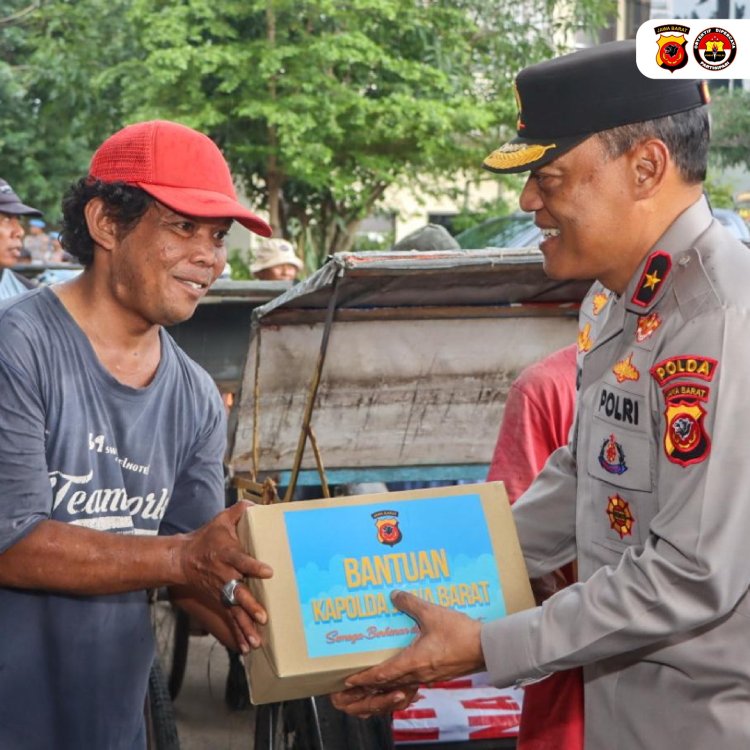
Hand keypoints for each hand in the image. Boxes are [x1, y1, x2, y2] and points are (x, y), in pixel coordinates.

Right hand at [178, 501, 272, 652]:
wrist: (182, 559)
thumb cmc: (207, 538)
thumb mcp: (221, 519)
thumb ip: (240, 510)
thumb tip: (256, 503)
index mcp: (227, 555)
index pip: (242, 561)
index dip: (254, 566)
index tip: (268, 571)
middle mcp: (224, 576)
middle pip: (238, 592)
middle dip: (250, 605)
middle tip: (263, 616)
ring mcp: (221, 591)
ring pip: (234, 611)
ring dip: (245, 626)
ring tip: (257, 640)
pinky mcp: (220, 601)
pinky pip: (230, 619)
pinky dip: (238, 634)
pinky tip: (248, 648)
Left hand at [330, 590, 484, 717]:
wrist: (486, 648)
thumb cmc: (460, 634)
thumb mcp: (432, 613)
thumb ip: (411, 604)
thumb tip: (394, 595)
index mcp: (414, 662)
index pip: (383, 674)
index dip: (364, 677)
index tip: (349, 680)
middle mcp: (419, 673)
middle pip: (389, 684)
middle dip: (371, 685)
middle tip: (356, 682)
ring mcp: (430, 677)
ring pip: (402, 684)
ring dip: (386, 683)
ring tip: (375, 676)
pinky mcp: (439, 674)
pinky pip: (415, 680)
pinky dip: (402, 678)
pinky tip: (402, 668)